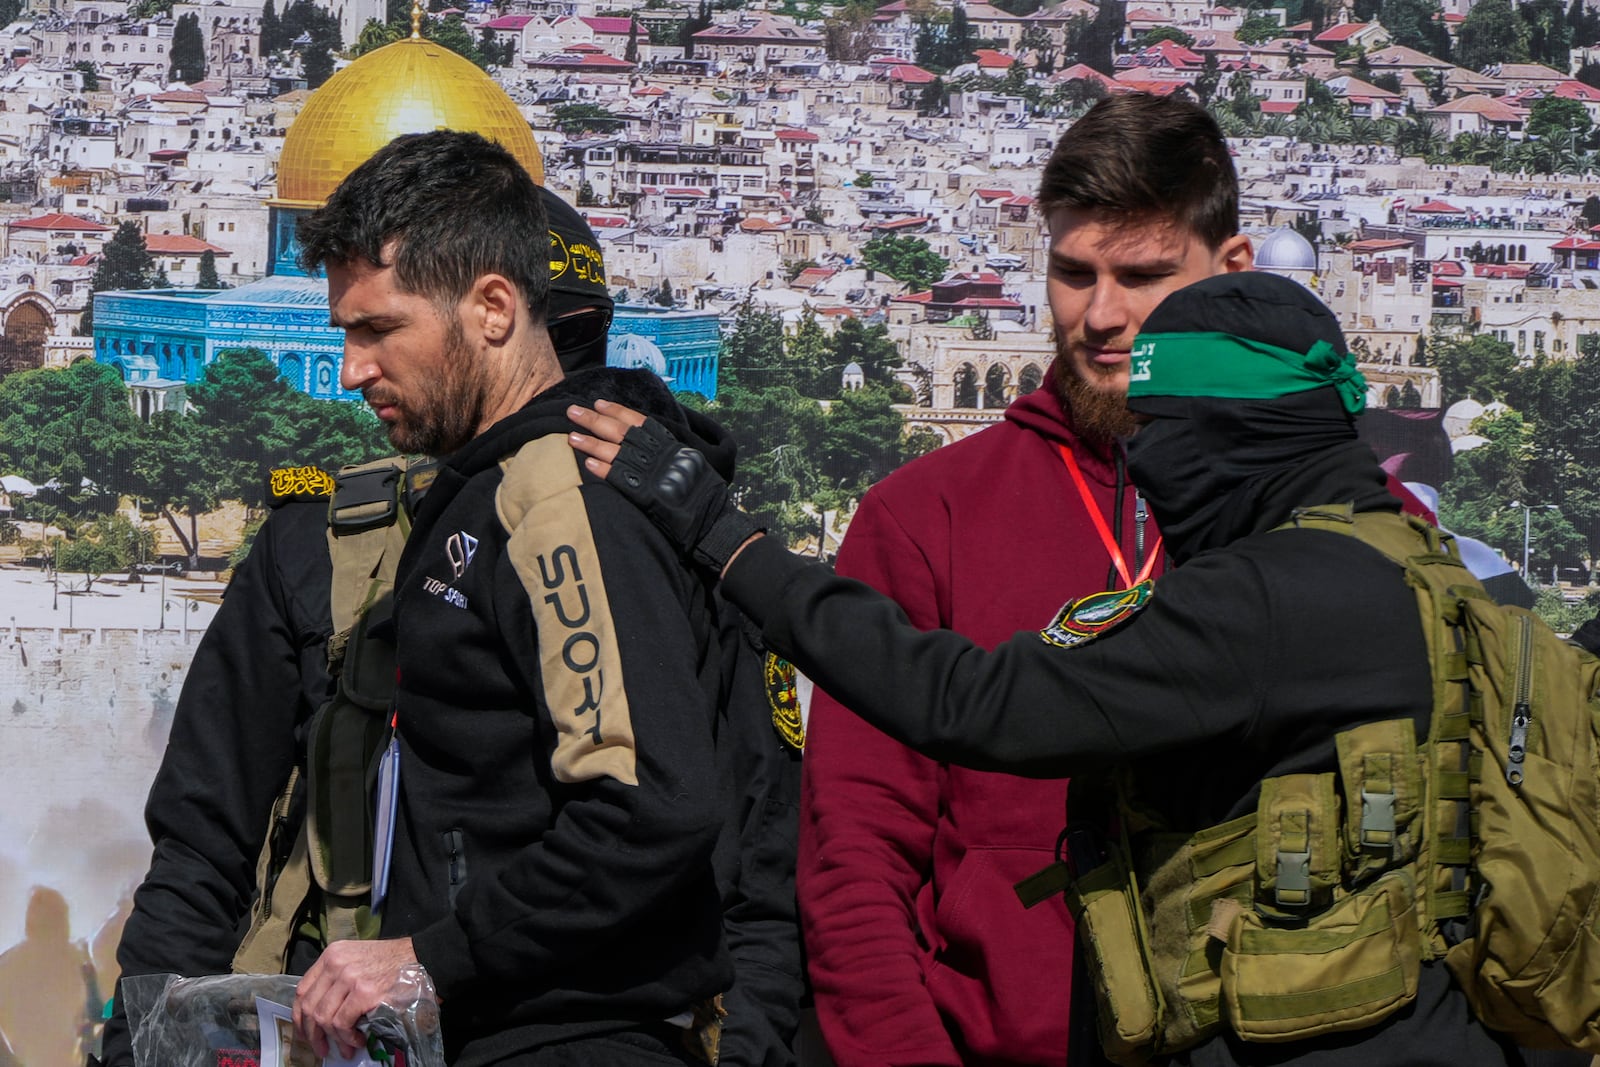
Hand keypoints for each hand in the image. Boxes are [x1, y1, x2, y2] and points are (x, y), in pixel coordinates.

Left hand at [293, 937, 416, 1059]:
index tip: (306, 1033)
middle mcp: (336, 964)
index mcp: (332, 955)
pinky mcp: (364, 993)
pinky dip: (347, 1038)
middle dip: (313, 1034)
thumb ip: (337, 978)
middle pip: (310, 1007)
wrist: (424, 958)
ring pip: (324, 1018)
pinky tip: (358, 1041)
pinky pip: (342, 1024)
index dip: (301, 1017)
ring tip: (346, 1049)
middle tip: (322, 1048)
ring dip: (334, 1040)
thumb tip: (321, 1012)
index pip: (302, 990)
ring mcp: (349, 978)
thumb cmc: (394, 962)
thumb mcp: (357, 959)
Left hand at [568, 400, 763, 575]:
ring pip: (615, 452)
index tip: (599, 402)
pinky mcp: (645, 494)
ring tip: (571, 436)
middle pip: (620, 432)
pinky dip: (603, 470)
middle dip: (595, 420)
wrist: (713, 520)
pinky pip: (619, 479)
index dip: (617, 411)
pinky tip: (587, 464)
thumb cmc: (705, 494)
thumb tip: (652, 446)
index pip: (639, 422)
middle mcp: (658, 454)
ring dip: (591, 443)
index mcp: (670, 445)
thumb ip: (670, 454)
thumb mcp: (690, 464)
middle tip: (572, 411)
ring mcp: (651, 473)